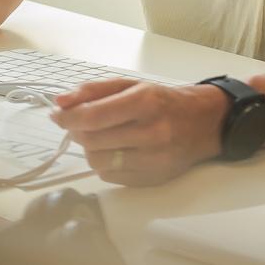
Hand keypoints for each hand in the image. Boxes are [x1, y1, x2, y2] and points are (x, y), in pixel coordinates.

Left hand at [49, 78, 227, 185]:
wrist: (205, 123)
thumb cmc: (165, 101)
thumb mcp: (133, 85)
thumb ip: (94, 91)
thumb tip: (60, 103)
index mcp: (146, 101)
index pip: (94, 116)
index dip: (69, 118)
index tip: (58, 115)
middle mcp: (152, 132)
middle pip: (92, 141)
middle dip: (78, 132)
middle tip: (81, 124)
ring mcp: (154, 159)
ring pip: (98, 162)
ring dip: (90, 149)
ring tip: (101, 138)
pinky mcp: (153, 178)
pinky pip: (110, 176)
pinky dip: (105, 164)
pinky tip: (116, 151)